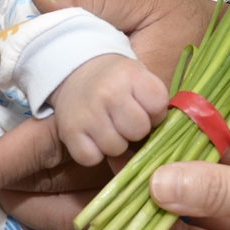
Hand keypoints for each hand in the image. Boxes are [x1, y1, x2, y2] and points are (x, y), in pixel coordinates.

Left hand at [0, 0, 210, 229]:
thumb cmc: (195, 23)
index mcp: (130, 103)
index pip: (56, 140)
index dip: (1, 160)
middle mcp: (135, 144)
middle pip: (59, 181)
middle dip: (2, 181)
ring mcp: (144, 163)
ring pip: (75, 197)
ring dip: (24, 195)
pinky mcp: (148, 167)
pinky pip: (97, 193)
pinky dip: (58, 196)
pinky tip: (24, 187)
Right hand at [50, 55, 168, 166]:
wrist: (75, 71)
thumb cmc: (115, 80)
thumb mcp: (138, 77)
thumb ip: (154, 102)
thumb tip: (161, 140)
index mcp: (130, 75)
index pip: (158, 105)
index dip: (154, 111)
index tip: (143, 106)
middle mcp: (108, 92)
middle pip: (138, 131)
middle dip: (135, 130)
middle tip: (124, 119)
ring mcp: (87, 113)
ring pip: (116, 148)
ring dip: (115, 143)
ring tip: (108, 126)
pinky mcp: (69, 131)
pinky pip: (91, 158)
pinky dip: (93, 152)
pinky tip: (92, 136)